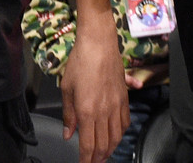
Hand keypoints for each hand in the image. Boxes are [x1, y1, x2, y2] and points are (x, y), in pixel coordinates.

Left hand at [60, 27, 129, 162]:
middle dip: (98, 159)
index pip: (88, 146)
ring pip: (116, 136)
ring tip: (104, 154)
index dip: (86, 160)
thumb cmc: (79, 61)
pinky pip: (125, 121)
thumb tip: (69, 135)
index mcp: (86, 111)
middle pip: (104, 145)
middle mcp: (103, 112)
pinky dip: (121, 132)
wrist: (98, 42)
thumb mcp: (66, 88)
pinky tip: (115, 134)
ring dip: (110, 149)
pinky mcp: (124, 97)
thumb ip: (68, 114)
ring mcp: (116, 105)